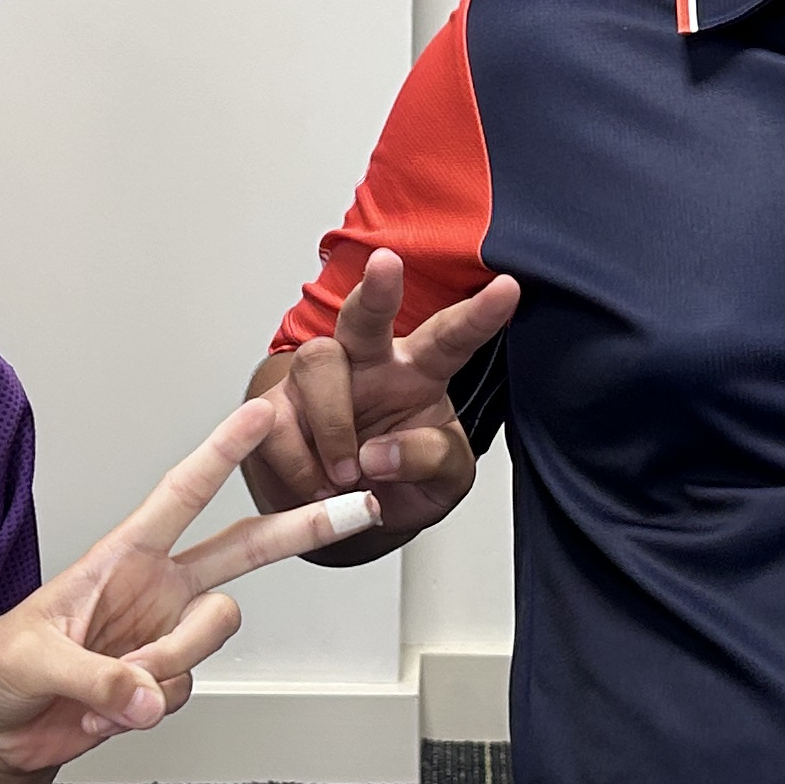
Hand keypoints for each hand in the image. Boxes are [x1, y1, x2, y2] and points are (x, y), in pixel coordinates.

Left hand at [0, 399, 378, 779]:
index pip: (181, 495)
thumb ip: (97, 678)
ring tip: (109, 687)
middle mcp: (155, 588)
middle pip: (244, 549)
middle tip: (357, 506)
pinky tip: (106, 708)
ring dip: (169, 661)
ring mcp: (166, 634)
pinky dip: (149, 705)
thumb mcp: (32, 662)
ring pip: (215, 632)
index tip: (263, 413)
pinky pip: (187, 687)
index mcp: (120, 557)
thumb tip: (149, 700)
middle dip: (300, 527)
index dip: (222, 453)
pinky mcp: (167, 679)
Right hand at [247, 249, 519, 543]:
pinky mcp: (275, 409)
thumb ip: (431, 461)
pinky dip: (300, 466)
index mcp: (419, 373)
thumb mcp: (442, 482)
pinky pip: (277, 422)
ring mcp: (316, 382)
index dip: (479, 315)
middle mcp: (367, 364)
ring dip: (334, 424)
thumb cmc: (400, 484)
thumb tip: (379, 454)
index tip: (508, 289)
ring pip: (320, 363)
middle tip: (387, 264)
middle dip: (377, 289)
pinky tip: (318, 488)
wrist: (344, 518)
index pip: (451, 339)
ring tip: (348, 475)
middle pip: (366, 316)